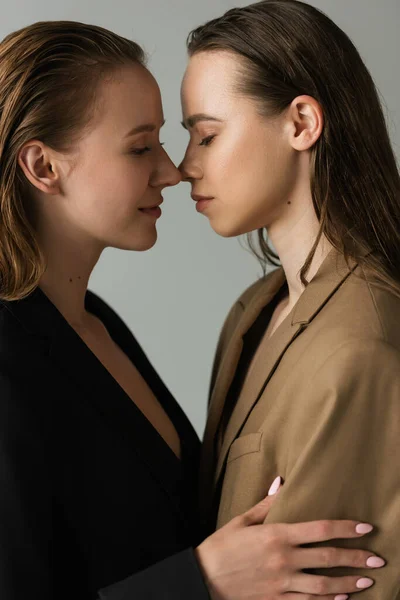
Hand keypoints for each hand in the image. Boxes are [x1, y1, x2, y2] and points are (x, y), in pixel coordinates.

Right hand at [195, 477, 384, 599]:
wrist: (203, 579)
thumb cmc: (222, 546)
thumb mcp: (242, 520)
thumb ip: (266, 503)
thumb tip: (281, 483)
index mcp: (277, 535)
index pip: (320, 530)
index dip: (345, 528)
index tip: (365, 528)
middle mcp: (284, 560)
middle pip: (327, 558)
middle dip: (355, 558)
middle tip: (377, 559)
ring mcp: (282, 583)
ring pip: (323, 586)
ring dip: (348, 584)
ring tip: (366, 582)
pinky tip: (341, 599)